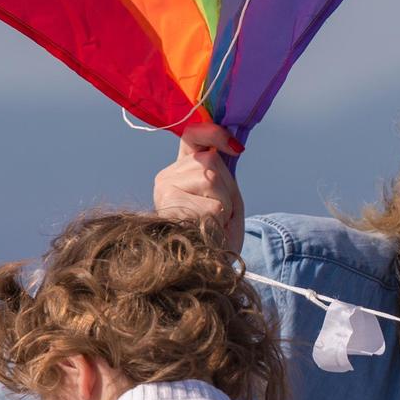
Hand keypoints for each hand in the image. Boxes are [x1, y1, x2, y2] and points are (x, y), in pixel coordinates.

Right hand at [151, 125, 244, 249]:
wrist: (212, 265)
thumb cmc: (220, 230)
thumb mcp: (226, 193)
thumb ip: (222, 169)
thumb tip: (224, 149)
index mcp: (182, 168)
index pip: (194, 134)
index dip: (215, 133)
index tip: (235, 148)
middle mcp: (168, 175)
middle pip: (210, 161)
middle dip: (226, 188)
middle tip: (220, 212)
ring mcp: (165, 189)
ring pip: (211, 180)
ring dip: (224, 204)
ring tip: (213, 221)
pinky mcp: (169, 206)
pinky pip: (212, 204)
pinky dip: (218, 220)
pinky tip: (206, 230)